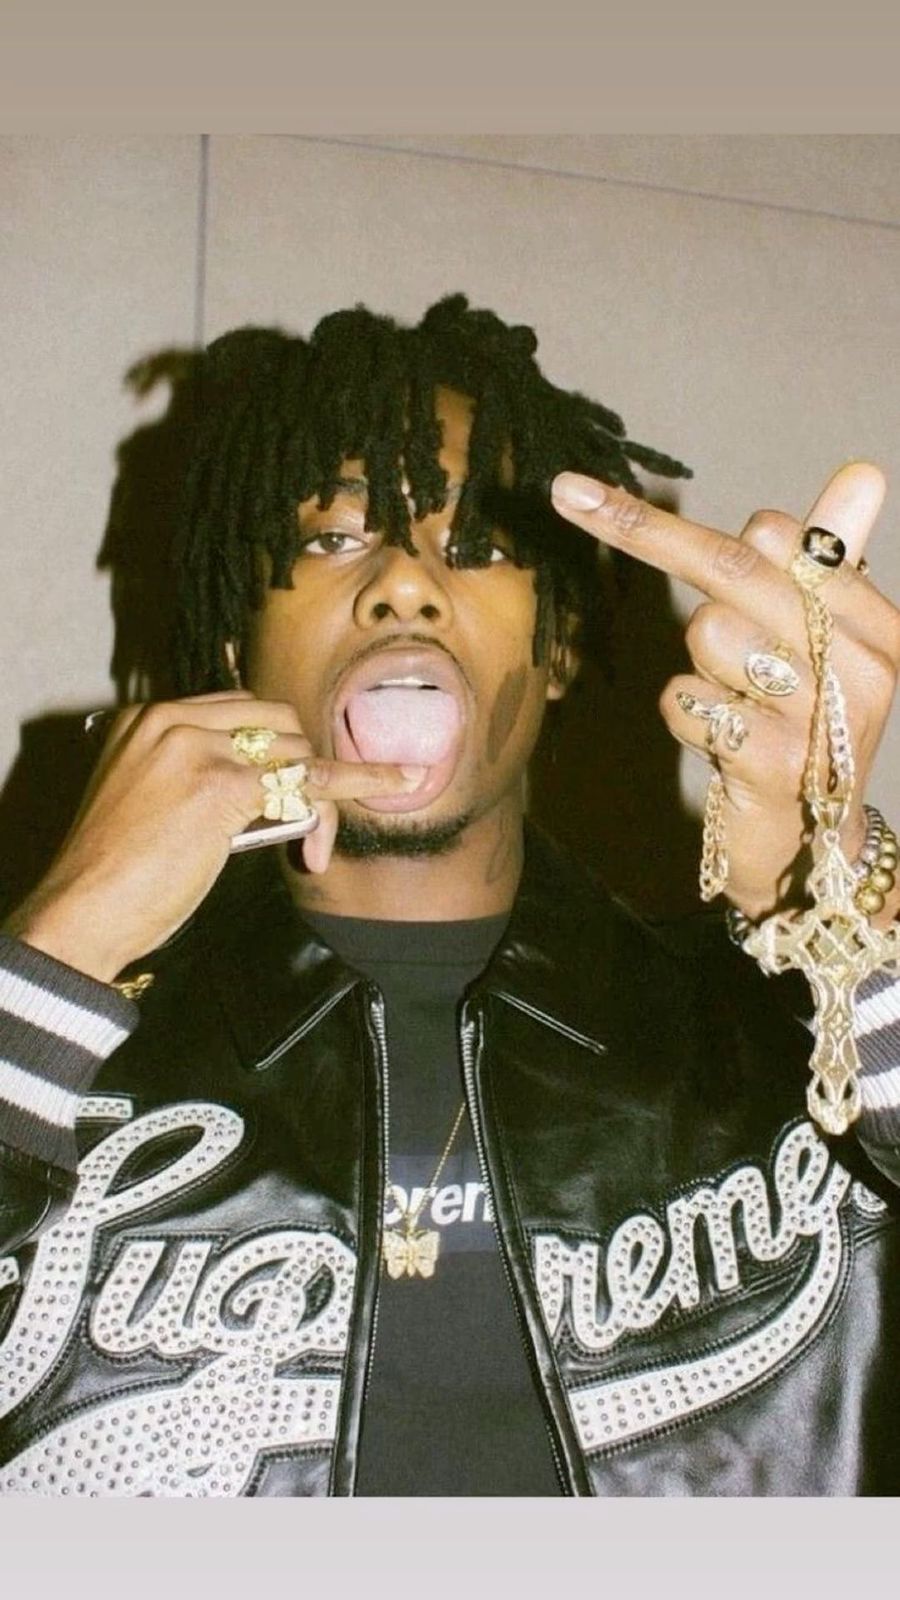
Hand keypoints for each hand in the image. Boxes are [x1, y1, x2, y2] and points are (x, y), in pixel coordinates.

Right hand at [2, 690, 424, 982]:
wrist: (82, 910)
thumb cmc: (114, 874)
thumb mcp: (147, 802)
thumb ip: (192, 777)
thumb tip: (263, 785)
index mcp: (148, 719)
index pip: (239, 711)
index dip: (275, 748)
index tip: (293, 778)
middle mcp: (170, 720)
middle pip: (275, 721)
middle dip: (300, 765)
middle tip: (302, 819)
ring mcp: (197, 750)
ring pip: (295, 752)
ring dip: (317, 795)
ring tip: (308, 847)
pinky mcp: (221, 786)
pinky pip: (307, 781)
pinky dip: (351, 788)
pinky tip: (390, 781)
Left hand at [551, 462, 899, 919]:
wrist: (816, 852)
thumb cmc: (811, 727)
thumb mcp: (832, 644)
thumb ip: (835, 561)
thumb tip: (864, 472)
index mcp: (878, 624)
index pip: (782, 536)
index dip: (694, 522)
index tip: (606, 499)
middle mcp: (862, 664)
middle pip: (737, 569)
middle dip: (642, 532)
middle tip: (564, 493)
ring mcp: (819, 717)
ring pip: (708, 633)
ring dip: (698, 662)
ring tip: (733, 697)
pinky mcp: (773, 763)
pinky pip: (688, 700)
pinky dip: (686, 713)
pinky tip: (719, 738)